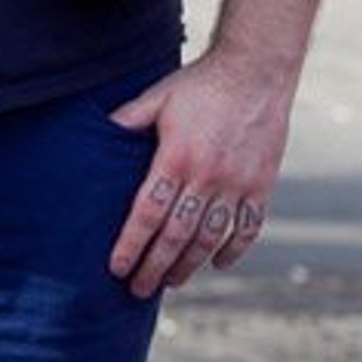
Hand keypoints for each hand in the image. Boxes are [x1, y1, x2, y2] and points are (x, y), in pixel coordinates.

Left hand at [106, 49, 293, 299]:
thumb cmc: (201, 84)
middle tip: (138, 290)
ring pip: (210, 238)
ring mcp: (237, 184)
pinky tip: (217, 263)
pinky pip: (247, 228)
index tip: (117, 268)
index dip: (131, 244)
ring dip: (189, 265)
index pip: (147, 213)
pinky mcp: (261, 185)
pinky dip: (233, 250)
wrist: (256, 71)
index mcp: (175, 157)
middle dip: (155, 267)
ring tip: (172, 282)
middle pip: (176, 235)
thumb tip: (100, 131)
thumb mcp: (158, 96)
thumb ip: (129, 119)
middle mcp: (207, 177)